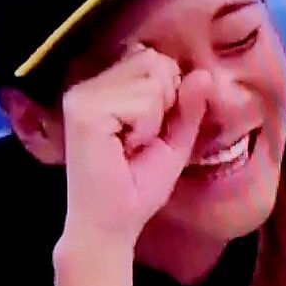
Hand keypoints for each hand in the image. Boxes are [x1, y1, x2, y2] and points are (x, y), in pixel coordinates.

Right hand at [54, 42, 211, 258]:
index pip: (154, 58)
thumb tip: (203, 73)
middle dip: (164, 103)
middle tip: (140, 140)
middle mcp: (88, 84)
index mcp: (104, 87)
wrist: (111, 227)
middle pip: (155, 61)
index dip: (168, 94)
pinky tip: (124, 149)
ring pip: (153, 80)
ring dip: (154, 120)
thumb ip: (188, 106)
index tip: (148, 132)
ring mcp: (83, 95)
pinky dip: (146, 129)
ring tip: (131, 146)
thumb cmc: (137, 187)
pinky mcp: (84, 111)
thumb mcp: (174, 141)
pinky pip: (144, 102)